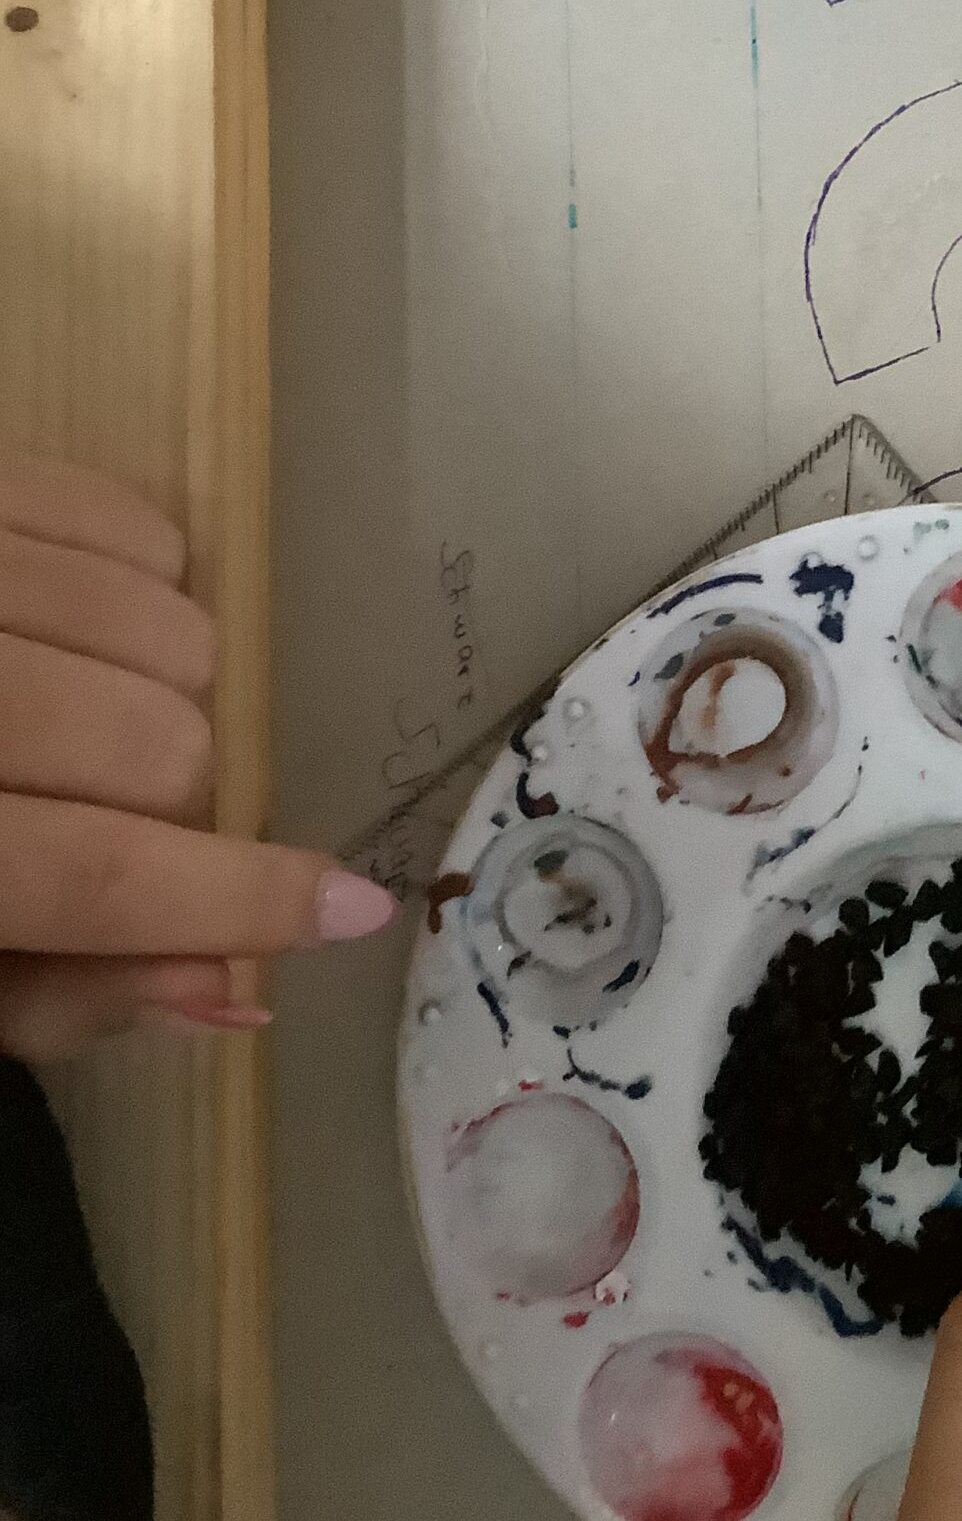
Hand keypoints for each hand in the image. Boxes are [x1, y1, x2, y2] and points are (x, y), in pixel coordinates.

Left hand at [0, 454, 394, 1058]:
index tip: (352, 909)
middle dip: (174, 804)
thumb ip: (51, 994)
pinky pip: (143, 525)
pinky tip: (82, 631)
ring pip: (170, 631)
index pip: (95, 876)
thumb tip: (235, 982)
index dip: (238, 901)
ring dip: (166, 692)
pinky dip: (149, 589)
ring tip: (89, 718)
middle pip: (158, 748)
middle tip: (117, 815)